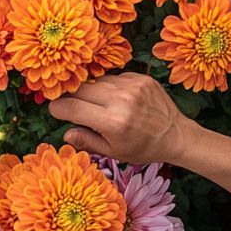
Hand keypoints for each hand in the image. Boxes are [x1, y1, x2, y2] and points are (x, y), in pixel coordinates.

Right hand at [49, 73, 199, 165]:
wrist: (175, 134)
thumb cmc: (142, 148)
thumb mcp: (113, 152)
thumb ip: (87, 141)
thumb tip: (65, 133)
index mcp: (113, 123)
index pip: (72, 108)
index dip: (58, 108)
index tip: (55, 110)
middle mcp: (121, 100)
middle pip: (81, 90)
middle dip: (72, 98)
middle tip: (73, 108)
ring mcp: (132, 86)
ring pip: (96, 82)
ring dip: (92, 93)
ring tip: (100, 107)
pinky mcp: (140, 77)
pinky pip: (113, 78)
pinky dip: (109, 88)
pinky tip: (117, 100)